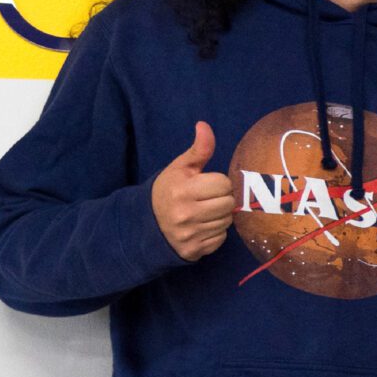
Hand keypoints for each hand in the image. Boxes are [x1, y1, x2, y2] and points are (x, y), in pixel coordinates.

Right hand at [152, 122, 235, 261]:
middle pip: (229, 203)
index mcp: (182, 190)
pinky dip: (215, 232)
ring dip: (220, 216)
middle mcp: (185, 214)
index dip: (218, 182)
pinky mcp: (194, 250)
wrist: (147, 223)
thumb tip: (204, 125)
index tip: (205, 185)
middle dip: (221, 199)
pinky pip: (221, 238)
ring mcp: (190, 234)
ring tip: (203, 212)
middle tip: (206, 198)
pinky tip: (201, 226)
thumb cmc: (168, 191)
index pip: (224, 184)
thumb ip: (198, 149)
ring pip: (227, 221)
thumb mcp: (180, 168)